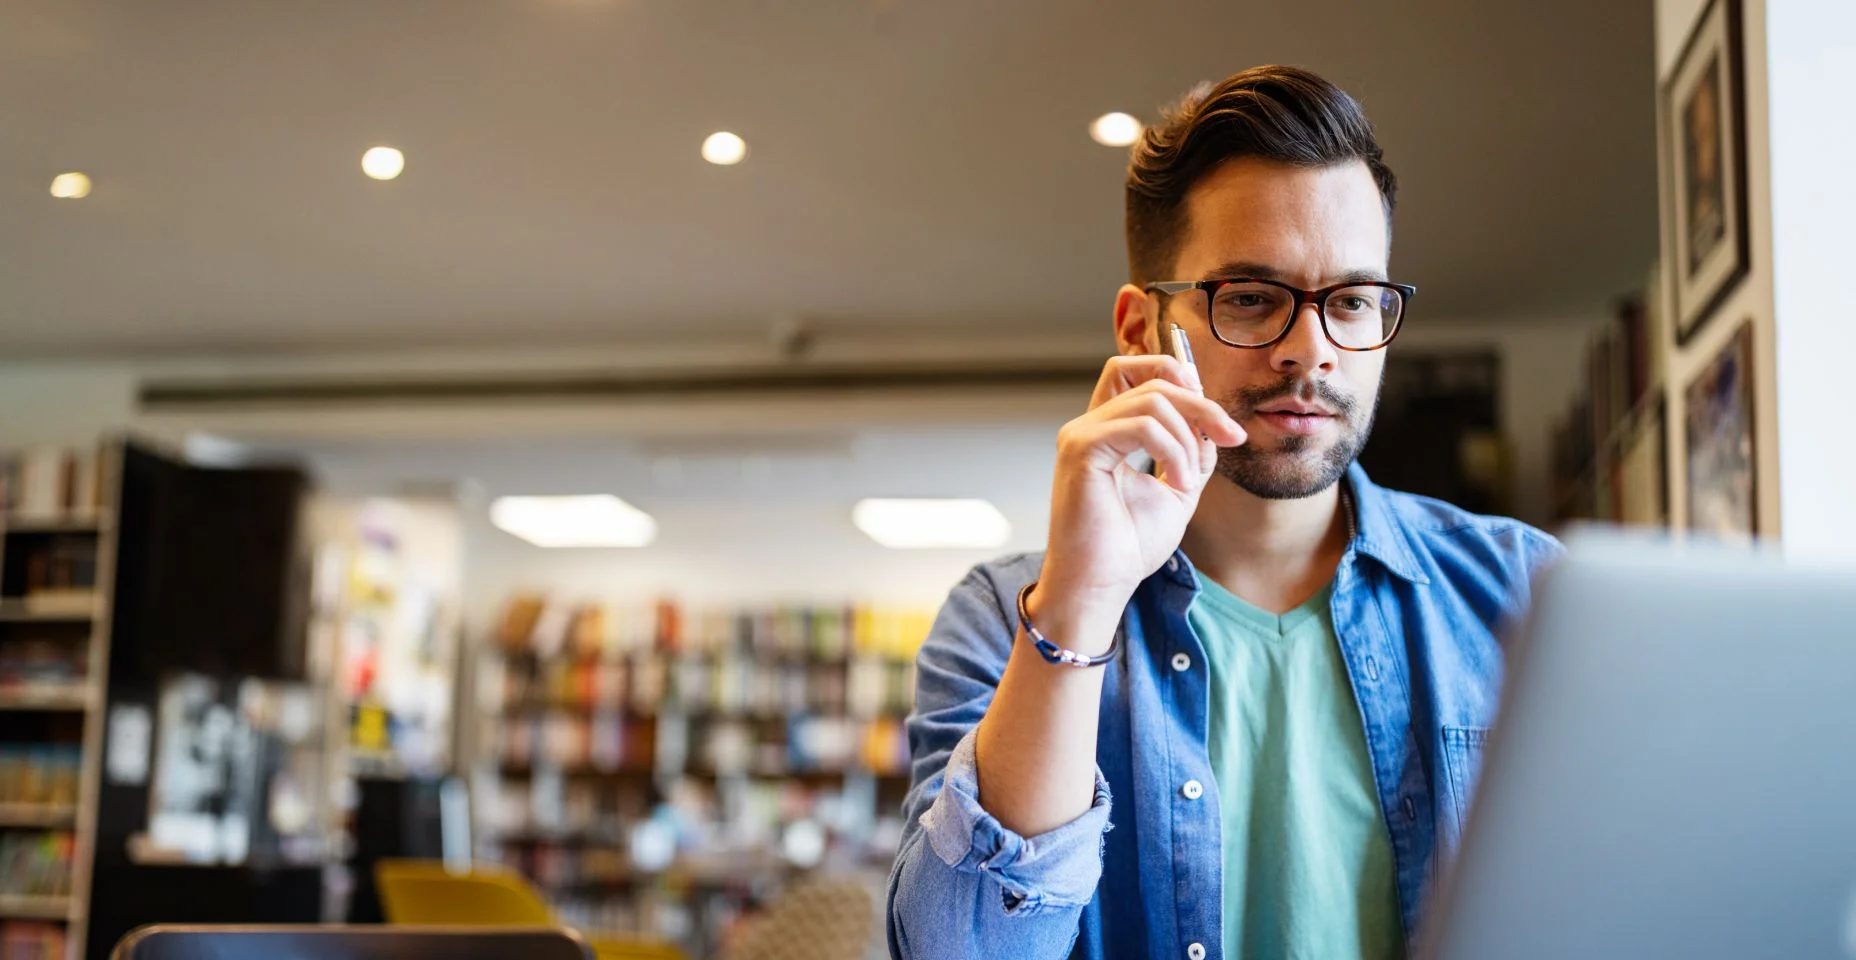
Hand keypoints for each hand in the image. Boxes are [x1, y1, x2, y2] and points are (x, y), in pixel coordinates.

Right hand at [1033, 355, 1245, 642]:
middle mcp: (1088, 427)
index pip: (1132, 370)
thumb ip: (1192, 453)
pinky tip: (1177, 483)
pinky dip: (1172, 451)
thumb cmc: (1126, 547)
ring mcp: (1081, 435)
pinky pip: (1141, 427)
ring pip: (1152, 400)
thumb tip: (1214, 425)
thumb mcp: (1176, 490)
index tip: (1216, 419)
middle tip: (1230, 436)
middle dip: (1202, 405)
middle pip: (1152, 380)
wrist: (1099, 586)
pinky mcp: (1081, 450)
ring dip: (1188, 437)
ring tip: (1189, 480)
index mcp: (1105, 432)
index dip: (1178, 375)